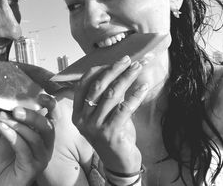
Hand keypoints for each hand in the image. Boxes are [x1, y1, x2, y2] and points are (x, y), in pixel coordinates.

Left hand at [0, 94, 57, 185]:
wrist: (1, 184)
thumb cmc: (6, 161)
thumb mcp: (9, 137)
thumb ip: (14, 124)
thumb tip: (14, 107)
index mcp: (44, 138)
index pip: (51, 120)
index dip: (51, 107)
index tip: (41, 96)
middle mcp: (46, 147)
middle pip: (47, 127)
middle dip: (32, 115)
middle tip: (16, 109)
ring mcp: (40, 159)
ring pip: (34, 138)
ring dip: (17, 126)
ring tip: (2, 119)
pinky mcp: (32, 168)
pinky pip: (23, 149)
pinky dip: (12, 136)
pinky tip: (2, 129)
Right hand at [72, 55, 148, 173]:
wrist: (118, 162)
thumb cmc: (112, 134)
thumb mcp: (104, 114)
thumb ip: (105, 96)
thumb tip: (118, 70)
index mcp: (77, 112)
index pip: (84, 84)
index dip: (99, 70)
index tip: (115, 61)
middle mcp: (82, 119)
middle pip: (98, 86)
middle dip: (114, 70)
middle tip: (129, 60)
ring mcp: (95, 127)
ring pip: (111, 95)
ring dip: (126, 78)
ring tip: (138, 67)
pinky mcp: (110, 133)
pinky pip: (124, 108)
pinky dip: (135, 94)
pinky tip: (144, 85)